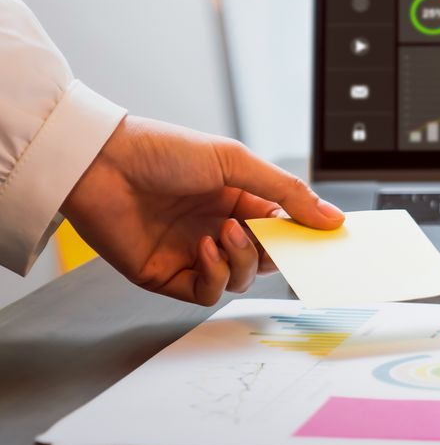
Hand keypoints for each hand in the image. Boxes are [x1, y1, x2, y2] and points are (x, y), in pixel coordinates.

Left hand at [60, 117, 343, 304]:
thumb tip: (332, 218)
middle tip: (268, 235)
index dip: (302, 235)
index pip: (283, 228)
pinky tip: (204, 249)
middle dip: (274, 252)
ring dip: (241, 260)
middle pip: (266, 259)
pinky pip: (206, 292)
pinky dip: (215, 275)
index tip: (324, 239)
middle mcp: (217, 228)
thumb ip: (287, 192)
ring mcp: (193, 254)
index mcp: (237, 200)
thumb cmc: (164, 152)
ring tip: (225, 233)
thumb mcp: (237, 162)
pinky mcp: (166, 275)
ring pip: (240, 279)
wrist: (102, 164)